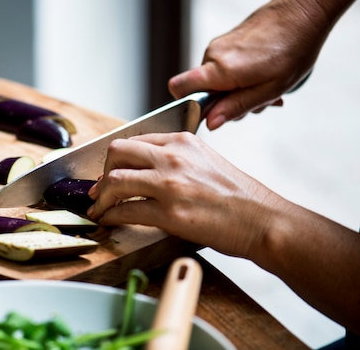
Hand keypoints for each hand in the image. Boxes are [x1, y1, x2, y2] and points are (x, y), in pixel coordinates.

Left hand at [86, 132, 284, 258]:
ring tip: (99, 208)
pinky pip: (125, 211)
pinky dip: (110, 216)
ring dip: (101, 197)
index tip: (109, 171)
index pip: (133, 141)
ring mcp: (169, 184)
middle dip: (102, 172)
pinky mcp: (169, 213)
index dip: (115, 159)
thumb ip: (177, 157)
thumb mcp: (206, 160)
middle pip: (116, 153)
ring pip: (114, 181)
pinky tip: (109, 220)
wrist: (262, 220)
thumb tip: (147, 168)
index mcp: (181, 141)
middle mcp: (172, 157)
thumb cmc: (238, 195)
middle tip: (99, 189)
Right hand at [168, 0, 328, 130]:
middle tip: (258, 100)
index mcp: (220, 70)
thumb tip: (210, 123)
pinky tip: (264, 74)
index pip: (179, 88)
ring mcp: (218, 46)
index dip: (188, 105)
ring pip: (216, 81)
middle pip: (203, 91)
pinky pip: (224, 68)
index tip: (214, 112)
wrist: (302, 12)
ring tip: (267, 85)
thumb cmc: (292, 50)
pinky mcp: (226, 42)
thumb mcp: (270, 89)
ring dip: (238, 90)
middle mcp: (213, 56)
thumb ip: (236, 107)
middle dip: (226, 102)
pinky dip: (241, 77)